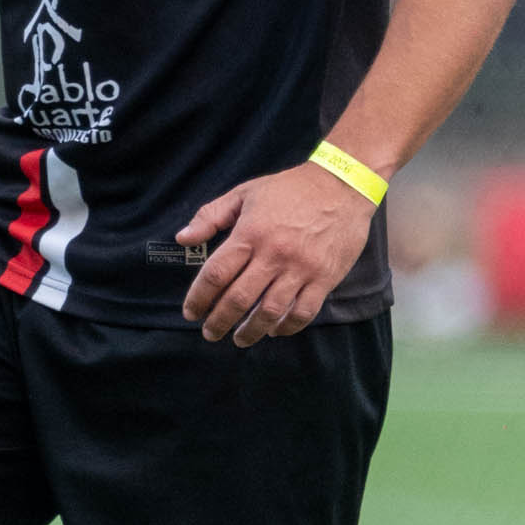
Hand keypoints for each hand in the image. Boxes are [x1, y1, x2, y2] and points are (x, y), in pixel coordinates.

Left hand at [177, 163, 377, 345]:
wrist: (342, 185)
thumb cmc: (290, 189)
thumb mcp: (245, 193)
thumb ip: (210, 216)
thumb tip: (183, 238)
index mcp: (250, 233)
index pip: (216, 274)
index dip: (199, 298)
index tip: (191, 312)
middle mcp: (274, 254)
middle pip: (239, 298)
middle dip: (219, 321)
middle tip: (210, 333)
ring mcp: (301, 268)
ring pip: (270, 311)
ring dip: (250, 331)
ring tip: (239, 339)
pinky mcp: (324, 278)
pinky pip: (303, 312)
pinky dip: (287, 327)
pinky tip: (274, 330)